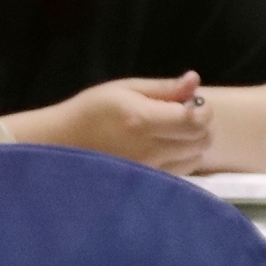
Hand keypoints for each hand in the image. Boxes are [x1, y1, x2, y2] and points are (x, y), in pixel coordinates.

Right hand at [20, 73, 211, 171]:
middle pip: (201, 141)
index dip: (204, 110)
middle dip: (202, 125)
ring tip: (173, 131)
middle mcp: (149, 149)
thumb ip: (164, 88)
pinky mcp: (147, 184)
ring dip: (194, 142)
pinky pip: (182, 172)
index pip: (195, 121)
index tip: (194, 102)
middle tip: (185, 114)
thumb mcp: (125, 89)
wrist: (62, 144)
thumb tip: (195, 80)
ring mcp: (149, 171)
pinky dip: (184, 158)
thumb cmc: (92, 110)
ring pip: (195, 158)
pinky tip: (166, 147)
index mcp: (142, 121)